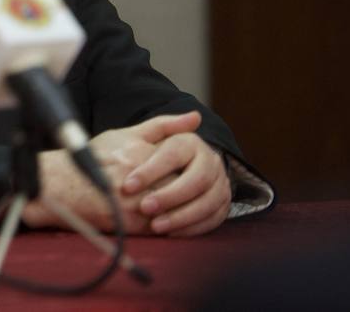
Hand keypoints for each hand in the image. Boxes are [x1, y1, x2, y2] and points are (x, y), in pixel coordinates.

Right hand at [23, 111, 203, 233]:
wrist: (61, 185)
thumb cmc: (94, 157)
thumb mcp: (125, 134)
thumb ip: (162, 125)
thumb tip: (195, 117)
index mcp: (137, 152)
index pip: (181, 162)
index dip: (192, 169)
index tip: (194, 171)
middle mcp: (135, 175)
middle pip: (179, 185)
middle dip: (189, 190)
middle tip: (197, 192)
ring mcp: (132, 201)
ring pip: (173, 208)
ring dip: (184, 210)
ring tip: (187, 207)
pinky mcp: (128, 223)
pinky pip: (162, 227)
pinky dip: (173, 226)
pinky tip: (172, 220)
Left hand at [122, 120, 231, 236]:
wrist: (168, 171)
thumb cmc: (148, 153)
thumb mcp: (146, 136)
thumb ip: (162, 125)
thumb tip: (195, 116)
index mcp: (191, 142)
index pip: (173, 154)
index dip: (150, 171)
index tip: (127, 186)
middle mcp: (210, 162)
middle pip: (196, 180)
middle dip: (169, 196)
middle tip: (144, 208)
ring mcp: (220, 185)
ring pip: (207, 202)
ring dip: (181, 216)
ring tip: (156, 226)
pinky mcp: (222, 205)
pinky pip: (213, 220)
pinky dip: (192, 228)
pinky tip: (171, 234)